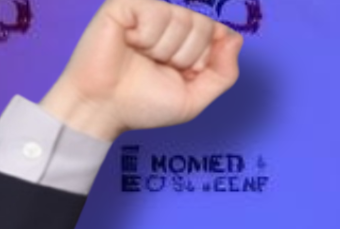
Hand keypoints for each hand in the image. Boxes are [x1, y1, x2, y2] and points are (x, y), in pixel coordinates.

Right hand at [40, 0, 241, 142]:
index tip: (181, 73)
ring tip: (141, 57)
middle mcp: (170, 20)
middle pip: (203, 25)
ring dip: (163, 50)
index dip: (202, 61)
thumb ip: (223, 72)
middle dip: (184, 56)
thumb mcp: (195, 97)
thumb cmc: (144, 103)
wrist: (104, 108)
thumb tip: (235, 39)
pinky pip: (155, 11)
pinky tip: (129, 43)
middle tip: (158, 67)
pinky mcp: (125, 4)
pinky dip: (146, 37)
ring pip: (181, 18)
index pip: (218, 34)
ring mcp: (148, 9)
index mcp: (187, 39)